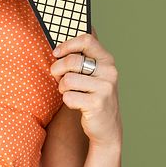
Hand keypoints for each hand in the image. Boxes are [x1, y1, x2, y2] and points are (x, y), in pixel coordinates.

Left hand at [50, 32, 121, 147]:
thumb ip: (81, 59)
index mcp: (107, 60)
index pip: (86, 40)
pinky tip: (77, 104)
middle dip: (57, 70)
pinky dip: (67, 101)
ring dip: (62, 88)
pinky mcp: (97, 104)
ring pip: (67, 80)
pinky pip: (68, 97)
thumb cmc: (93, 96)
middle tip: (58, 78)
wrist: (107, 127)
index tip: (56, 53)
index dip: (67, 44)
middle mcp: (109, 72)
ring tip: (70, 93)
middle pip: (71, 61)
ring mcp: (105, 88)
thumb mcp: (93, 74)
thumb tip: (58, 47)